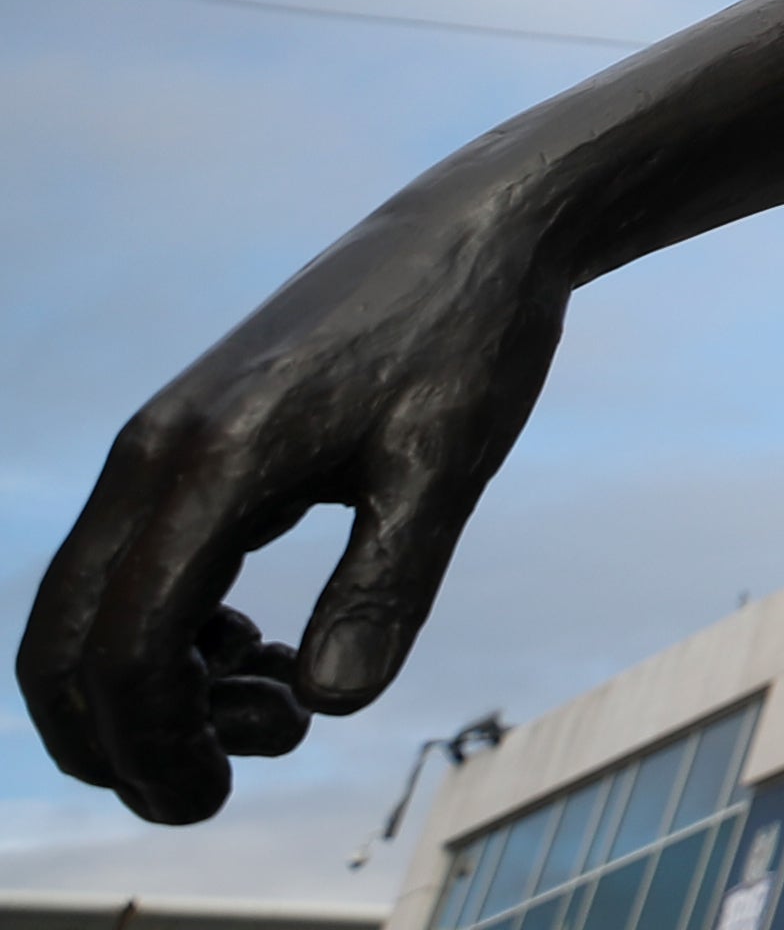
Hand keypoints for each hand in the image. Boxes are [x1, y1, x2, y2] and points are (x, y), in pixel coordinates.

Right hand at [24, 202, 564, 822]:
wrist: (480, 224)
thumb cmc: (471, 333)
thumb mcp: (447, 464)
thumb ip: (387, 586)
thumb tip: (332, 705)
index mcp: (208, 462)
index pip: (124, 650)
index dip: (152, 748)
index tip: (216, 798)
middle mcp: (154, 453)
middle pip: (64, 646)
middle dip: (122, 741)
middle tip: (224, 783)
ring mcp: (161, 447)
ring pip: (90, 614)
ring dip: (155, 693)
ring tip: (280, 710)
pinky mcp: (188, 447)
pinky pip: (132, 573)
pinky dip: (172, 639)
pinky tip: (265, 654)